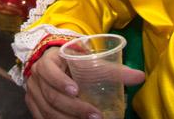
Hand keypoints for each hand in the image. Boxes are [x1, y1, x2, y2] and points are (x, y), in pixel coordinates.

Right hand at [25, 47, 144, 118]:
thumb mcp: (87, 60)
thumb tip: (140, 77)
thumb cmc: (72, 61)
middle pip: (52, 97)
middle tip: (96, 115)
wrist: (52, 62)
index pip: (49, 71)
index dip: (60, 81)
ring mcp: (33, 94)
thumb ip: (112, 70)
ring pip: (48, 112)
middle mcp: (36, 79)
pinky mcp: (34, 106)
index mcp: (47, 62)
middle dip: (74, 108)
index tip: (77, 90)